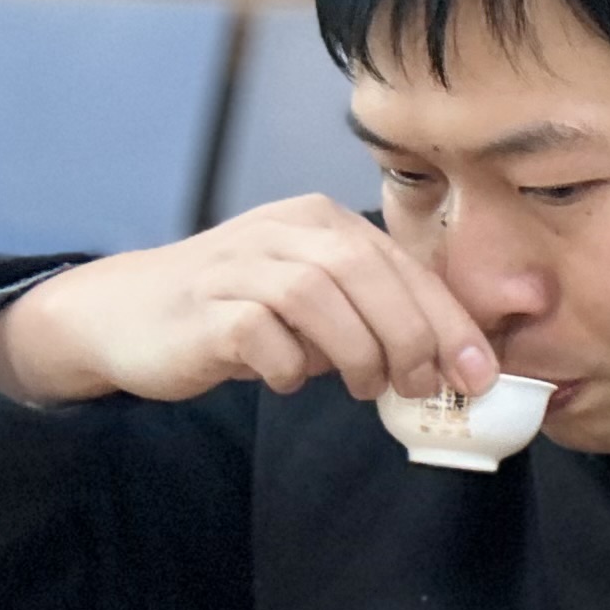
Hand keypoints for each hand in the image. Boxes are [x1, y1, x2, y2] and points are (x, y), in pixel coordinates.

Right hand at [0, 196, 499, 409]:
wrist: (130, 313)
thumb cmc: (239, 310)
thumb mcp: (314, 298)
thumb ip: (372, 313)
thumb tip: (448, 365)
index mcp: (321, 220)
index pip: (402, 265)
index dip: (449, 321)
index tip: (479, 374)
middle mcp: (284, 229)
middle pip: (368, 274)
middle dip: (411, 339)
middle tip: (421, 388)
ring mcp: (241, 262)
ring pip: (321, 298)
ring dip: (357, 354)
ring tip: (365, 388)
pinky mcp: (207, 305)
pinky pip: (262, 335)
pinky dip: (289, 366)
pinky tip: (289, 379)